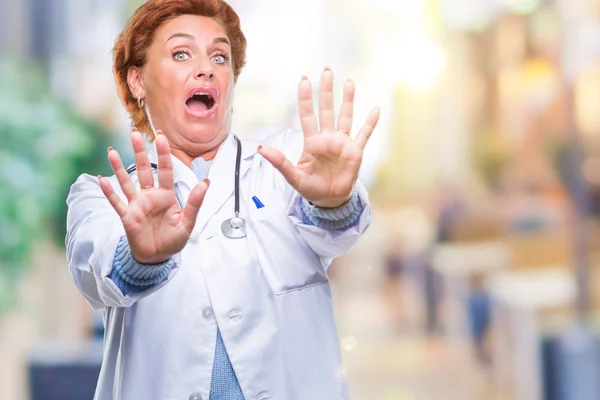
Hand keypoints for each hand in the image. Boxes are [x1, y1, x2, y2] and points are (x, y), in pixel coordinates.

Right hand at [98, 129, 209, 263]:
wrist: (158, 257)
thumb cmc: (173, 239)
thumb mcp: (187, 223)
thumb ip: (194, 203)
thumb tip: (205, 183)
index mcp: (166, 195)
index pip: (165, 170)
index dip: (163, 154)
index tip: (161, 136)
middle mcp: (150, 196)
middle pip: (143, 170)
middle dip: (139, 152)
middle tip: (134, 132)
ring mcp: (137, 205)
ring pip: (127, 182)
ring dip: (119, 167)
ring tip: (112, 151)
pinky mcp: (127, 216)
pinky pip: (117, 202)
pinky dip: (109, 191)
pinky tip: (102, 179)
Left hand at [259, 68, 379, 207]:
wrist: (329, 200)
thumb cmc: (311, 188)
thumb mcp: (294, 177)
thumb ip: (280, 163)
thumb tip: (262, 150)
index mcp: (312, 142)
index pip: (307, 115)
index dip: (305, 98)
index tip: (304, 80)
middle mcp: (327, 138)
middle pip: (326, 109)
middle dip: (326, 91)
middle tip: (326, 71)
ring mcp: (342, 143)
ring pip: (345, 116)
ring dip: (348, 100)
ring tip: (349, 82)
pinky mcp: (355, 152)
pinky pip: (364, 135)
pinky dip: (370, 123)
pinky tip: (376, 110)